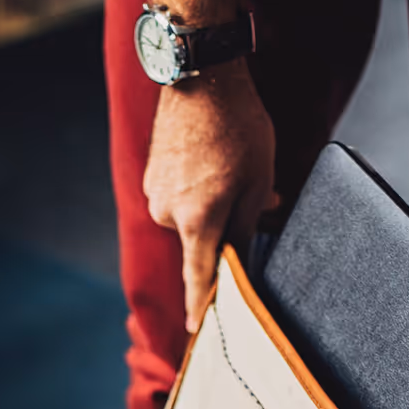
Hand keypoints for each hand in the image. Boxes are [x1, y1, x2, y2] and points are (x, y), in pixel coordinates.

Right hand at [143, 60, 276, 332]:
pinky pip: (178, 197)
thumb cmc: (239, 127)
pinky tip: (212, 159)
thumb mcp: (258, 179)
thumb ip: (245, 225)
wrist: (200, 77)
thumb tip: (238, 254)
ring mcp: (155, 194)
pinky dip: (198, 188)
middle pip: (202, 240)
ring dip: (213, 204)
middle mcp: (169, 213)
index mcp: (199, 220)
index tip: (197, 331)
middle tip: (255, 193)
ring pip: (191, 216)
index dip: (202, 305)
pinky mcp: (150, 177)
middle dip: (226, 227)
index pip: (201, 276)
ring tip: (232, 167)